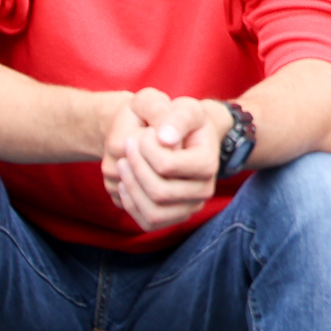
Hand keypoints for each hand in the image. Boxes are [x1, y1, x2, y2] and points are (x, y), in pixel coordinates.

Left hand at [101, 89, 228, 234]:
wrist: (188, 137)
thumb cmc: (184, 121)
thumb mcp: (184, 108)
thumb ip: (176, 118)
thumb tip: (165, 139)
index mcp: (208, 163)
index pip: (167, 166)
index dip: (147, 149)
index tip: (143, 133)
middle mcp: (204, 190)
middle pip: (159, 192)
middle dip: (135, 168)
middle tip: (127, 146)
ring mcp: (190, 207)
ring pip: (154, 212)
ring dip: (131, 188)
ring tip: (122, 164)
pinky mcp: (174, 217)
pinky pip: (148, 222)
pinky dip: (131, 204)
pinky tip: (125, 182)